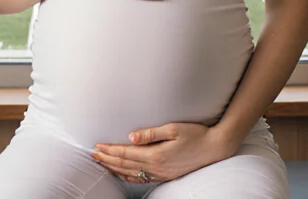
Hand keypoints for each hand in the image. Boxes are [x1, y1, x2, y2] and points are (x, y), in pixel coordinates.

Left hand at [90, 123, 234, 183]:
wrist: (215, 147)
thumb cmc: (196, 134)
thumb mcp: (173, 128)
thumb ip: (150, 133)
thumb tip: (131, 136)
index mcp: (156, 154)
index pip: (126, 153)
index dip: (110, 150)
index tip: (97, 146)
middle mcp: (156, 167)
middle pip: (125, 164)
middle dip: (108, 159)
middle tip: (93, 154)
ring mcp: (161, 173)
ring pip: (131, 173)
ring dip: (115, 168)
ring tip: (102, 163)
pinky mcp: (166, 175)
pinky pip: (142, 179)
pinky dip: (128, 176)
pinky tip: (121, 173)